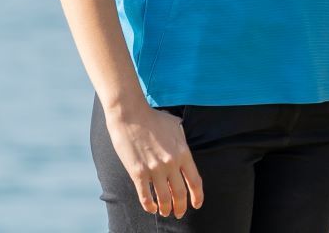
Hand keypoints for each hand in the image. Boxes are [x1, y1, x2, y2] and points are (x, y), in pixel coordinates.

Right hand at [104, 103, 205, 219]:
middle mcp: (171, 163)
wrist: (131, 115)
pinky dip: (149, 206)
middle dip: (181, 207)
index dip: (197, 196)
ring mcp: (154, 169)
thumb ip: (182, 139)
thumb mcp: (175, 125)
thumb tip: (185, 146)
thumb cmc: (153, 118)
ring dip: (166, 209)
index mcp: (183, 152)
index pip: (195, 181)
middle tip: (179, 213)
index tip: (197, 204)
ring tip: (165, 212)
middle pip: (180, 193)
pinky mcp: (138, 173)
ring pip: (164, 198)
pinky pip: (145, 196)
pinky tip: (152, 208)